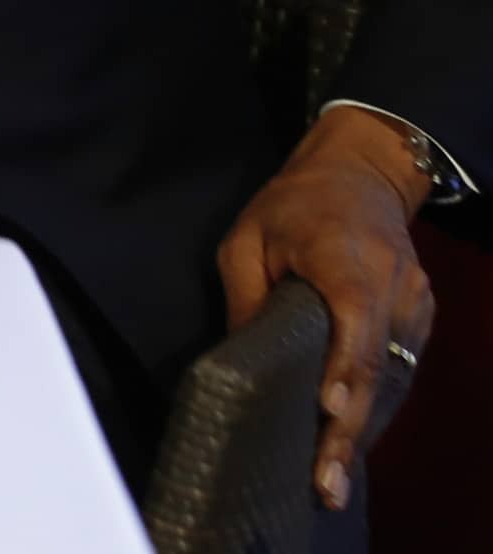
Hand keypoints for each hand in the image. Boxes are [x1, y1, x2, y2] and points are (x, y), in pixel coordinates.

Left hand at [216, 107, 438, 510]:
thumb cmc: (292, 206)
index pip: (354, 320)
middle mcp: (393, 285)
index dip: (344, 370)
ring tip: (332, 480)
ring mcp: (415, 305)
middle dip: (350, 429)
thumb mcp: (248, 238)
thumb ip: (246, 295)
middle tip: (324, 480)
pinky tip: (349, 445)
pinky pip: (398, 372)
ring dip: (363, 431)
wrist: (360, 178)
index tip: (330, 412)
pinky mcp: (420, 320)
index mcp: (347, 257)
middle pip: (376, 366)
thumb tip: (238, 359)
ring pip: (391, 380)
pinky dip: (374, 408)